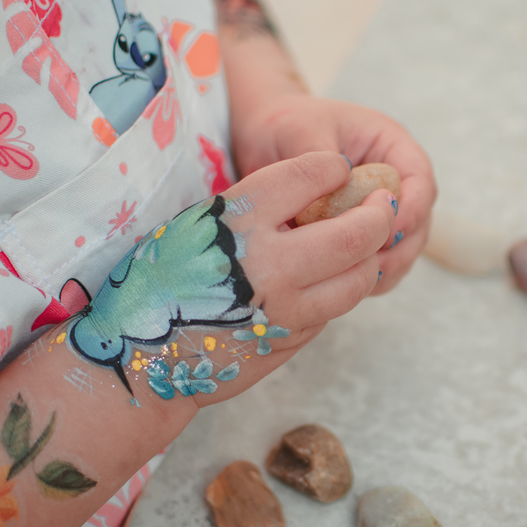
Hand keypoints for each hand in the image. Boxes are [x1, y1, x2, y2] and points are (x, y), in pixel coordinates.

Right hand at [69, 152, 395, 407]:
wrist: (143, 357)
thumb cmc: (163, 279)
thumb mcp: (197, 224)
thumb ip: (254, 209)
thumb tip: (318, 190)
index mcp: (239, 219)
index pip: (309, 175)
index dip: (332, 168)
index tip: (339, 168)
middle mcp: (268, 262)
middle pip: (355, 233)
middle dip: (378, 214)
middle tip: (382, 205)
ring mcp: (286, 307)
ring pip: (359, 277)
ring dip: (371, 257)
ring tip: (369, 242)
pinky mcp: (293, 339)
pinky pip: (336, 306)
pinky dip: (345, 287)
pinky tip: (336, 276)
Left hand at [232, 94, 435, 294]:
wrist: (261, 137)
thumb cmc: (285, 125)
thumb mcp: (300, 133)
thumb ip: (321, 161)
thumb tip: (339, 192)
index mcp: (389, 146)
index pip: (420, 179)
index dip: (412, 208)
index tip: (387, 230)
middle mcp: (393, 181)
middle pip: (419, 222)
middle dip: (400, 248)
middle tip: (372, 266)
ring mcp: (379, 211)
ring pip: (402, 248)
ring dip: (385, 268)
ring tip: (355, 278)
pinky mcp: (362, 236)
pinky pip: (376, 262)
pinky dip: (365, 276)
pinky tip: (340, 283)